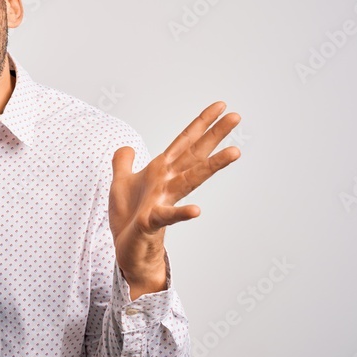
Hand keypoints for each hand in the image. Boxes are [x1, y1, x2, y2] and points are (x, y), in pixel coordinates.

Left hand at [109, 101, 240, 297]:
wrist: (127, 251)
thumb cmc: (128, 219)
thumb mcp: (120, 184)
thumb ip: (123, 164)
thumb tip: (126, 147)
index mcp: (160, 172)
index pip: (183, 142)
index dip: (200, 123)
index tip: (220, 106)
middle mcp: (167, 184)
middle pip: (194, 155)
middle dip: (214, 135)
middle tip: (236, 116)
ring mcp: (163, 201)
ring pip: (190, 179)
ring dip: (212, 165)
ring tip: (236, 151)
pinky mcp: (152, 221)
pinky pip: (168, 216)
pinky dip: (182, 213)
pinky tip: (197, 210)